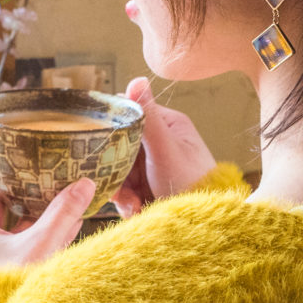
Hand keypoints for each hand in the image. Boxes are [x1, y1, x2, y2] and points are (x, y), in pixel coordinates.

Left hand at [0, 145, 95, 269]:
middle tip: (15, 161)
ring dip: (25, 209)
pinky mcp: (0, 273)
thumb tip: (85, 185)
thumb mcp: (40, 244)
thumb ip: (63, 214)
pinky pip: (18, 245)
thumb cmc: (9, 287)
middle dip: (5, 183)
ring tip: (44, 188)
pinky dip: (35, 232)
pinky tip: (61, 225)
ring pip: (7, 225)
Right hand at [113, 77, 216, 215]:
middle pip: (119, 147)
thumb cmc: (191, 182)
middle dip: (114, 167)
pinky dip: (126, 202)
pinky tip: (136, 210)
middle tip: (118, 184)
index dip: (112, 127)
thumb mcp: (166, 148)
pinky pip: (125, 190)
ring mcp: (152, 167)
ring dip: (120, 190)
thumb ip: (147, 118)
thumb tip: (137, 79)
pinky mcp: (147, 188)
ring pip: (118, 171)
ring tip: (132, 204)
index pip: (130, 115)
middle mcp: (158, 144)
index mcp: (167, 125)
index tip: (99, 142)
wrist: (203, 223)